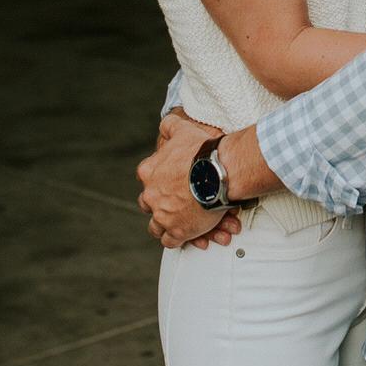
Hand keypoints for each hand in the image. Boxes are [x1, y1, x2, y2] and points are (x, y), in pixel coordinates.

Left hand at [137, 113, 228, 249]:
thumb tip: (165, 123)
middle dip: (160, 204)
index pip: (146, 178)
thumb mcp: (183, 130)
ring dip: (167, 225)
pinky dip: (178, 239)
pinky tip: (189, 235)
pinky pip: (170, 242)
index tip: (170, 182)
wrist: (218, 172)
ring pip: (156, 226)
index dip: (158, 181)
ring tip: (183, 221)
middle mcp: (151, 195)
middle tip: (176, 202)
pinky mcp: (176, 231)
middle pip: (148, 204)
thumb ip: (170, 126)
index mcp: (149, 172)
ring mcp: (162, 215)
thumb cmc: (202, 152)